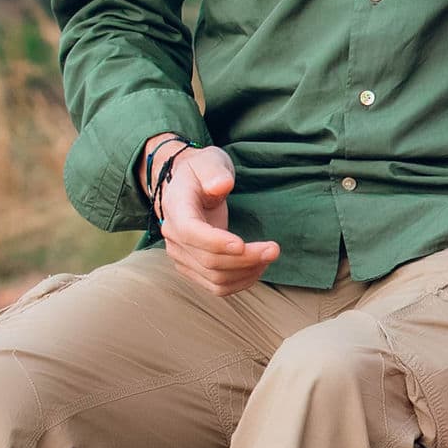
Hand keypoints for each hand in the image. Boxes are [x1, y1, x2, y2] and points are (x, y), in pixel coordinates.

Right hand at [155, 143, 280, 298]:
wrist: (189, 187)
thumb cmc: (203, 171)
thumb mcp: (209, 160)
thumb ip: (215, 172)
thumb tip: (220, 186)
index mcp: (176, 207)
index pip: (190, 232)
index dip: (216, 242)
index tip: (243, 244)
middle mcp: (173, 236)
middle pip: (208, 260)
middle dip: (245, 258)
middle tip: (274, 248)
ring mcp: (181, 255)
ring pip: (215, 278)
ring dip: (247, 272)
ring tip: (269, 255)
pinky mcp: (193, 268)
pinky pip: (217, 286)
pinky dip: (241, 282)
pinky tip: (258, 267)